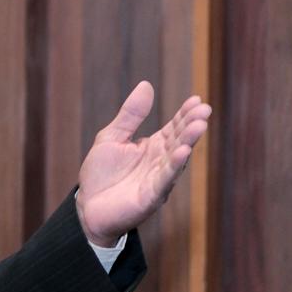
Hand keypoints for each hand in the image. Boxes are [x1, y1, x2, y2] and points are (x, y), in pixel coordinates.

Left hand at [76, 81, 210, 245]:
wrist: (87, 206)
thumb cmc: (101, 173)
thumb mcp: (112, 137)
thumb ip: (130, 115)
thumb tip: (146, 84)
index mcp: (152, 147)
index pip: (173, 127)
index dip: (184, 114)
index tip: (196, 99)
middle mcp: (160, 162)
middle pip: (179, 140)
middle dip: (191, 125)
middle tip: (204, 109)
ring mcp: (157, 180)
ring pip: (176, 159)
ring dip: (188, 142)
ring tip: (199, 125)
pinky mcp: (150, 197)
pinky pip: (164, 179)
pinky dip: (174, 166)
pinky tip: (184, 151)